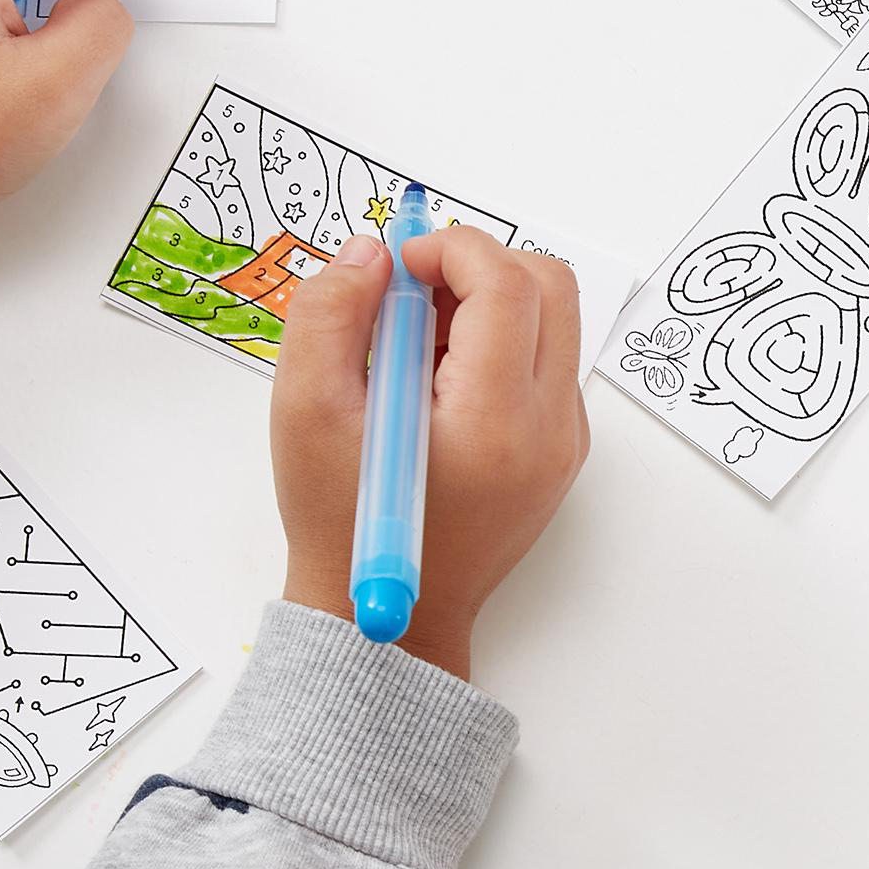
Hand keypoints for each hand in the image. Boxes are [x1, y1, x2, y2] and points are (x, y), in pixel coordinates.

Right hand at [270, 225, 590, 679]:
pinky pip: (546, 363)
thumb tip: (373, 254)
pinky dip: (499, 344)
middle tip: (411, 295)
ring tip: (416, 347)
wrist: (381, 619)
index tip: (397, 265)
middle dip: (480, 265)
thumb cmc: (339, 522)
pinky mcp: (560, 451)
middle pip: (552, 289)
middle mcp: (550, 429)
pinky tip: (437, 384)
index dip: (450, 249)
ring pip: (555, 321)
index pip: (507, 286)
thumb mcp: (304, 410)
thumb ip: (329, 314)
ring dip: (489, 302)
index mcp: (493, 422)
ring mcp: (564, 442)